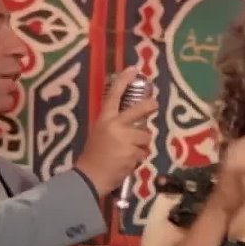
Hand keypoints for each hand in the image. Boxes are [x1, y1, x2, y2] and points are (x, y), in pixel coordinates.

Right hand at [75, 67, 157, 196]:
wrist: (90, 177)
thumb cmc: (93, 155)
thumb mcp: (99, 133)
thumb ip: (114, 125)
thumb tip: (134, 122)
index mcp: (105, 119)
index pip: (114, 95)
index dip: (124, 81)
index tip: (133, 69)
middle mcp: (115, 125)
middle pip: (139, 110)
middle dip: (149, 105)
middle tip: (154, 104)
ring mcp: (125, 139)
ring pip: (145, 136)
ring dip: (141, 145)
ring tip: (129, 152)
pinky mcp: (132, 153)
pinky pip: (143, 152)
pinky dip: (138, 158)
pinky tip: (127, 162)